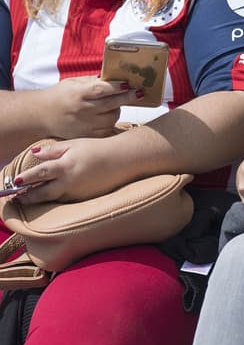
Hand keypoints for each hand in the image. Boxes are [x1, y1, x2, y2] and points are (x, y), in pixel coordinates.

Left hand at [7, 137, 130, 203]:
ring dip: (41, 198)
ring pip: (53, 198)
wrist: (124, 160)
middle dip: (28, 197)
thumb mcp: (75, 144)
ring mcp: (78, 192)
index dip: (26, 179)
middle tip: (17, 197)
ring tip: (31, 197)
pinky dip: (57, 197)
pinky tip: (54, 194)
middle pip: (42, 193)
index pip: (39, 174)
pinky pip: (66, 199)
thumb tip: (35, 153)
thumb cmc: (99, 149)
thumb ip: (53, 150)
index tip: (16, 181)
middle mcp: (70, 182)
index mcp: (65, 166)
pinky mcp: (85, 198)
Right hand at [36, 76, 143, 139]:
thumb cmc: (59, 96)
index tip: (129, 84)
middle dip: (128, 97)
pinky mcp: (86, 136)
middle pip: (112, 104)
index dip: (118, 87)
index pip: (102, 89)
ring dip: (117, 110)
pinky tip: (106, 116)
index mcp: (78, 93)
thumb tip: (115, 79)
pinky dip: (110, 122)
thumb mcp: (73, 83)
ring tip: (112, 105)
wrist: (40, 116)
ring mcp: (85, 125)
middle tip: (137, 93)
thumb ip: (93, 81)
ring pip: (112, 118)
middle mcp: (82, 110)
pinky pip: (107, 129)